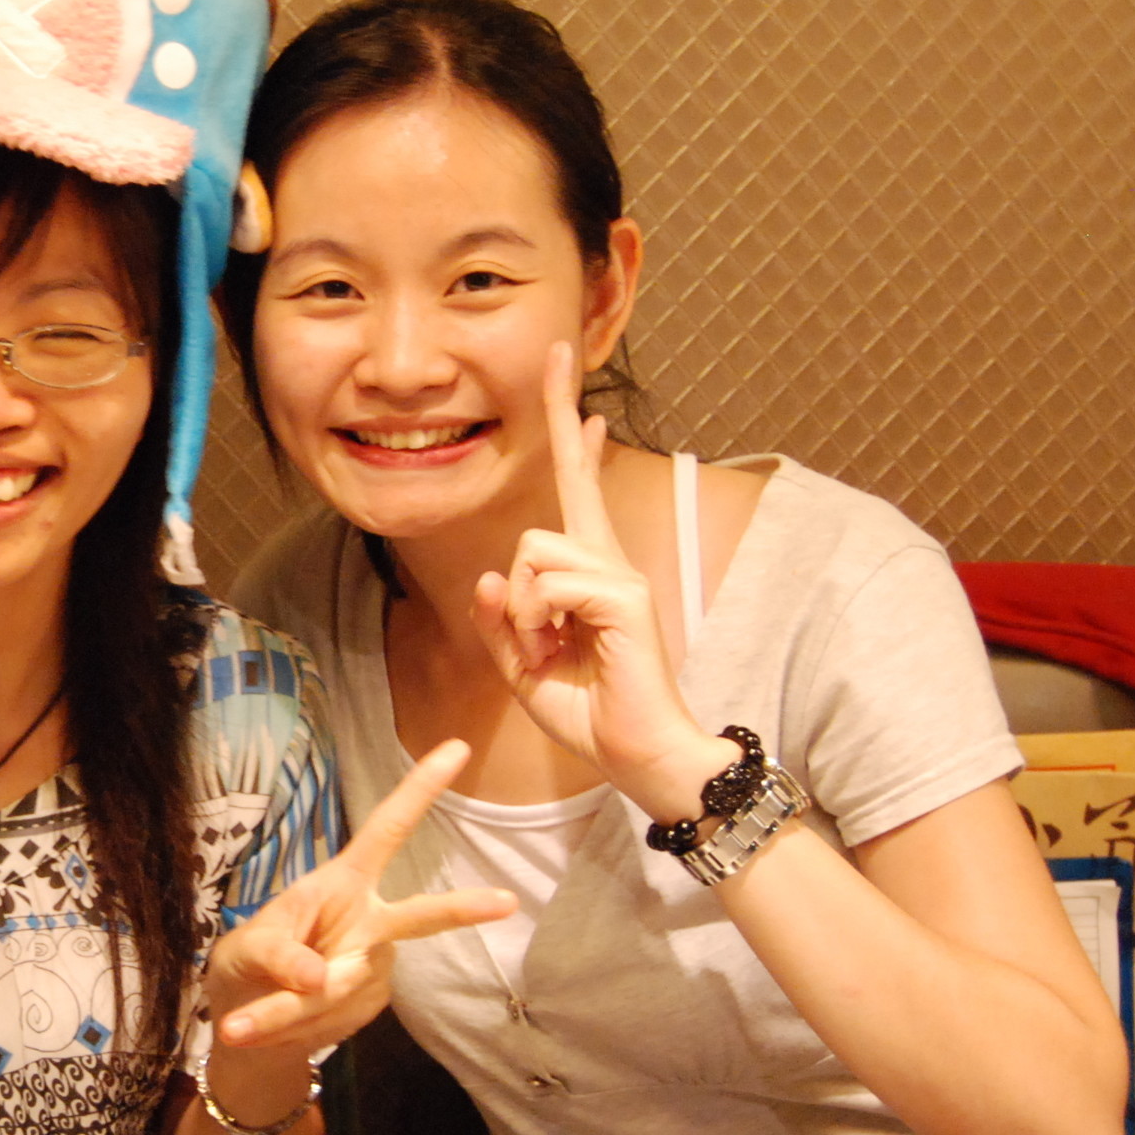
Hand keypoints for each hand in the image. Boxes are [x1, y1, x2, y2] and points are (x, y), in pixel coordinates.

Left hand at [206, 740, 514, 1057]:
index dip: (420, 790)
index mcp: (341, 883)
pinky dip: (293, 1028)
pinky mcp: (371, 1003)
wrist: (247, 1024)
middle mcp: (369, 920)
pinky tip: (275, 1027)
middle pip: (420, 915)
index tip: (457, 748)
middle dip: (461, 909)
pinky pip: (334, 1018)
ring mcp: (376, 965)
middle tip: (507, 902)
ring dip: (286, 1012)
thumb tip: (318, 977)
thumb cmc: (246, 966)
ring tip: (242, 1025)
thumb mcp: (243, 951)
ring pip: (342, 989)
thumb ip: (276, 956)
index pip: (386, 830)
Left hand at [470, 343, 728, 816]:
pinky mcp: (625, 597)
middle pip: (559, 493)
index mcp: (587, 572)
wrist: (641, 756)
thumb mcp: (524, 667)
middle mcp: (608, 561)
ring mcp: (621, 574)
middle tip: (552, 436)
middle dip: (546, 472)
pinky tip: (560, 651)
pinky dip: (535, 624)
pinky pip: (548, 584)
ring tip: (548, 650)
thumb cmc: (592, 713)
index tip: (568, 378)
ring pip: (533, 550)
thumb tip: (493, 574)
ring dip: (522, 611)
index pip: (576, 486)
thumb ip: (502, 621)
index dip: (571, 431)